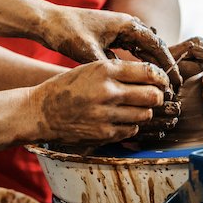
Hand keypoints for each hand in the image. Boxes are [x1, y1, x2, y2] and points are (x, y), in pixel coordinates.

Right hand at [28, 60, 170, 143]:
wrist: (41, 111)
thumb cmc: (67, 86)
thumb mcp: (90, 69)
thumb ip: (119, 71)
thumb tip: (152, 77)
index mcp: (105, 70)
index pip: (148, 72)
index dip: (160, 77)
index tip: (161, 81)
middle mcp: (108, 92)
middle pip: (152, 95)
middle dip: (156, 96)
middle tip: (153, 95)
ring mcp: (106, 115)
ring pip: (145, 114)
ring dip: (144, 111)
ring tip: (133, 107)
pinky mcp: (104, 133)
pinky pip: (131, 129)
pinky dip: (131, 124)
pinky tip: (120, 118)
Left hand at [39, 7, 181, 90]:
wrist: (48, 21)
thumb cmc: (67, 33)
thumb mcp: (89, 52)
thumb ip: (110, 67)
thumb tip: (127, 86)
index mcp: (125, 24)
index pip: (156, 44)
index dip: (168, 64)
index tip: (177, 81)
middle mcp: (125, 24)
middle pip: (153, 46)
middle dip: (163, 66)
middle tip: (173, 87)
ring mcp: (117, 29)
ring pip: (141, 48)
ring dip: (151, 65)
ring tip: (159, 86)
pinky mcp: (108, 35)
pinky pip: (128, 49)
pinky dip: (136, 62)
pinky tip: (138, 79)